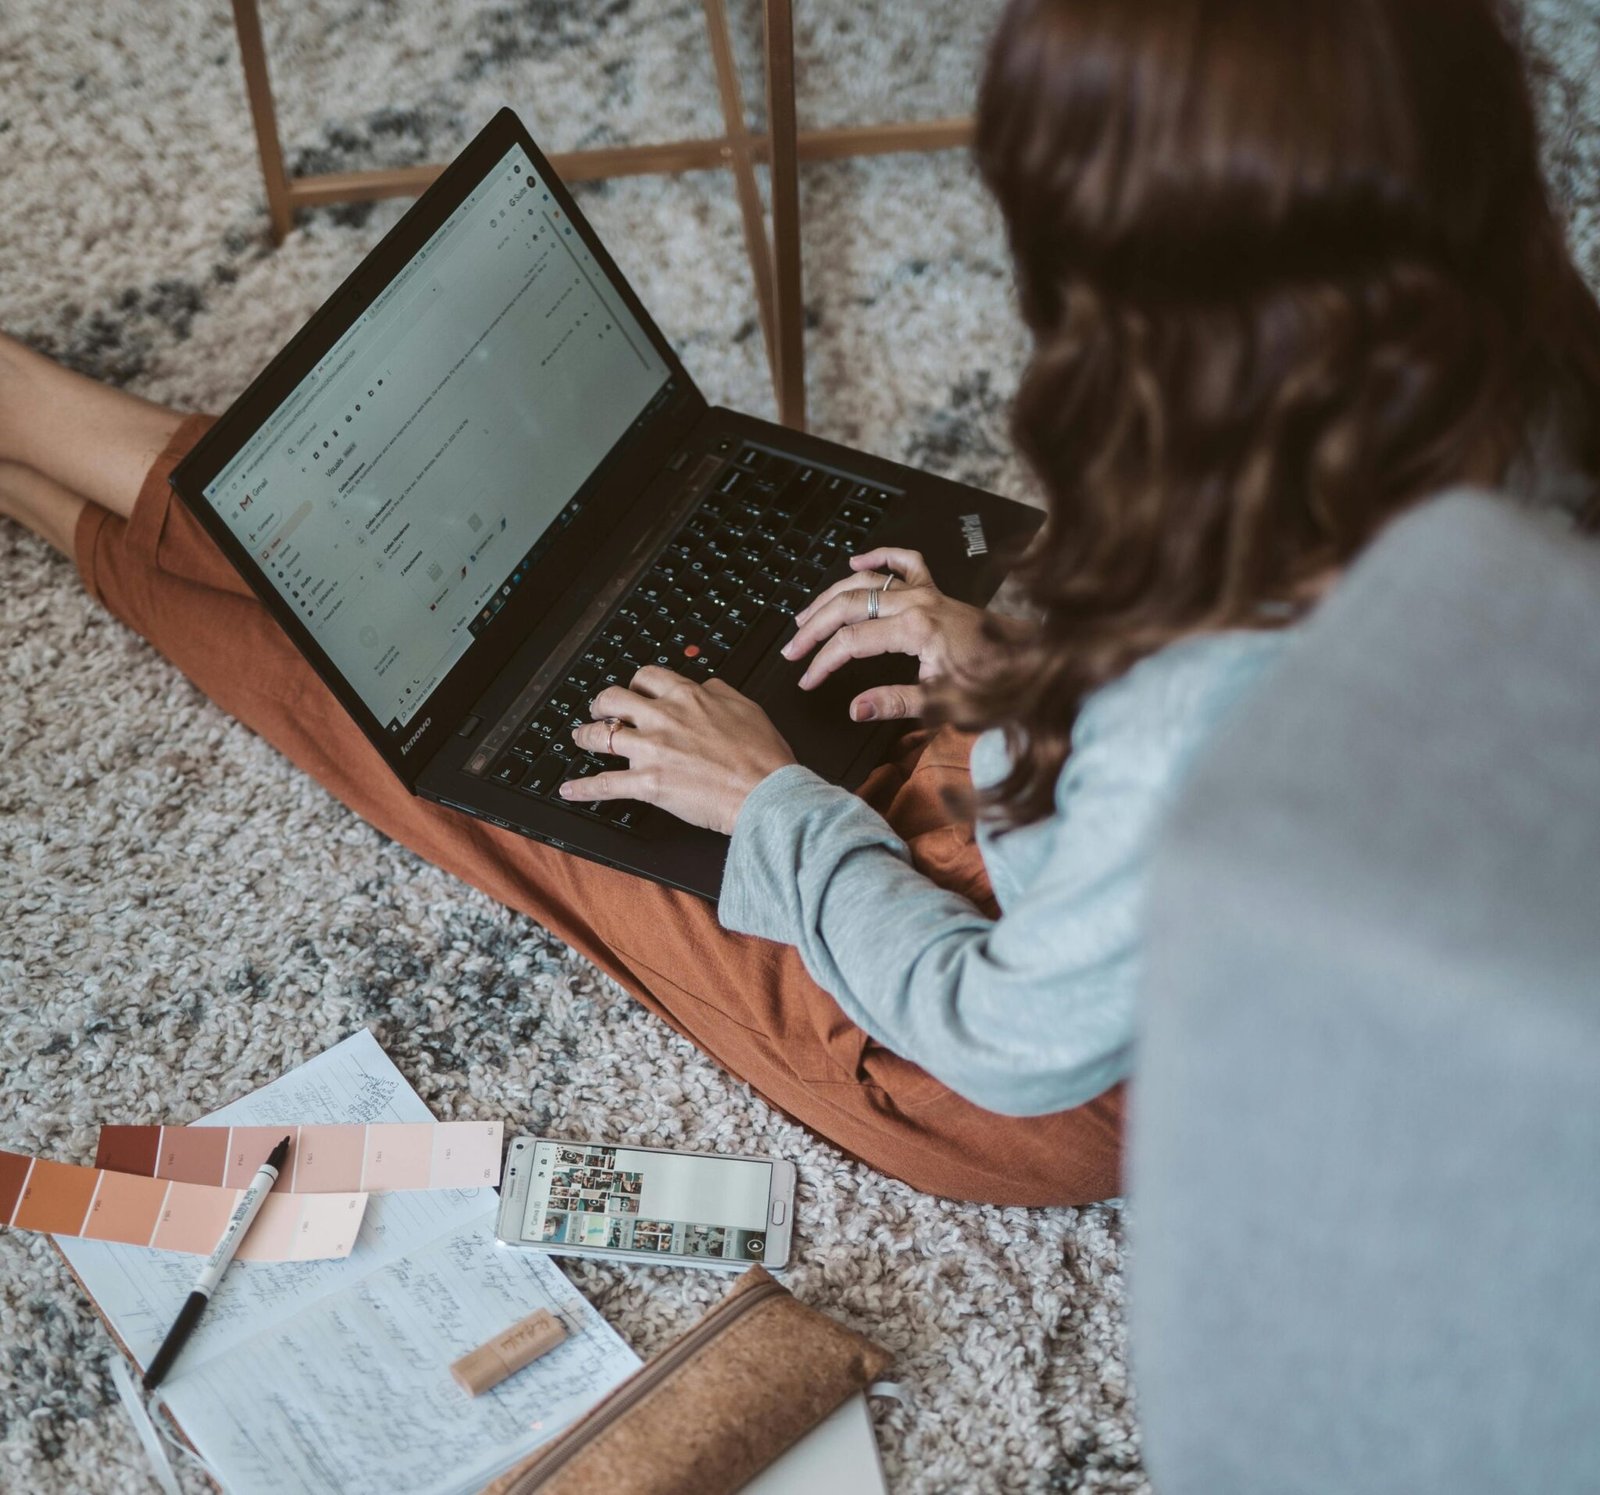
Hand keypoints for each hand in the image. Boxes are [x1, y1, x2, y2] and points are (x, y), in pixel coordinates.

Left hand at [561, 666, 796, 834]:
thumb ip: (718, 692)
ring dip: (585, 737)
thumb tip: (704, 686)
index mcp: (688, 696)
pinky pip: (605, 784)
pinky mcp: (648, 783)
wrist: (766, 792)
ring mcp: (652, 750)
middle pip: (614, 699)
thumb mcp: (745, 706)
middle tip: (600, 710)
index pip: (647, 677)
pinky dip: (583, 788)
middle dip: (601, 704)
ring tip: (579, 738)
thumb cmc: (763, 756)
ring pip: (600, 736)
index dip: (635, 684)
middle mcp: (664, 718)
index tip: (633, 691)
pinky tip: (569, 789)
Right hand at [782, 547, 993, 721]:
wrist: (1032, 663)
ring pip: (866, 582)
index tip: (806, 679)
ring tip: (806, 615)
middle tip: (792, 648)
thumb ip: (895, 702)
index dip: (823, 661)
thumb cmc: (996, 684)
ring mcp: (927, 592)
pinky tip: (857, 561)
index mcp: (916, 629)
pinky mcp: (937, 591)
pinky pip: (904, 562)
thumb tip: (855, 708)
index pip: (851, 640)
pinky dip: (878, 558)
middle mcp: (918, 602)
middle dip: (815, 627)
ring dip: (832, 596)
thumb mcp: (945, 704)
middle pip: (849, 605)